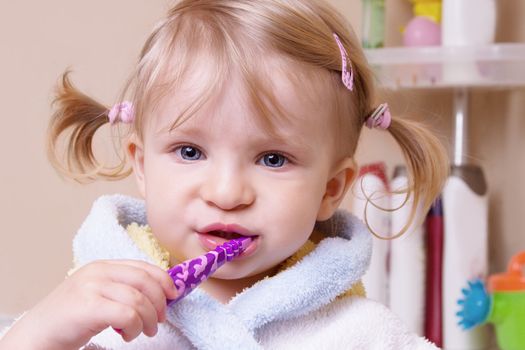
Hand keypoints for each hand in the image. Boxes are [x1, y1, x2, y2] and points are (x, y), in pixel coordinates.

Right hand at [0, 260, 178, 349]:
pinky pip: (127, 314)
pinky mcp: (88, 307)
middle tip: (160, 320)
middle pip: (145, 281)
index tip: (173, 295)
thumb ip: (122, 289)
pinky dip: (134, 327)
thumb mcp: (98, 295)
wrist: (37, 336)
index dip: (163, 280)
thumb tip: (161, 294)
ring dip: (149, 319)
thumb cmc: (71, 319)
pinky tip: (127, 335)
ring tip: (145, 332)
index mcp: (102, 266)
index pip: (143, 266)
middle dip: (160, 302)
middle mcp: (98, 272)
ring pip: (139, 300)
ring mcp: (91, 287)